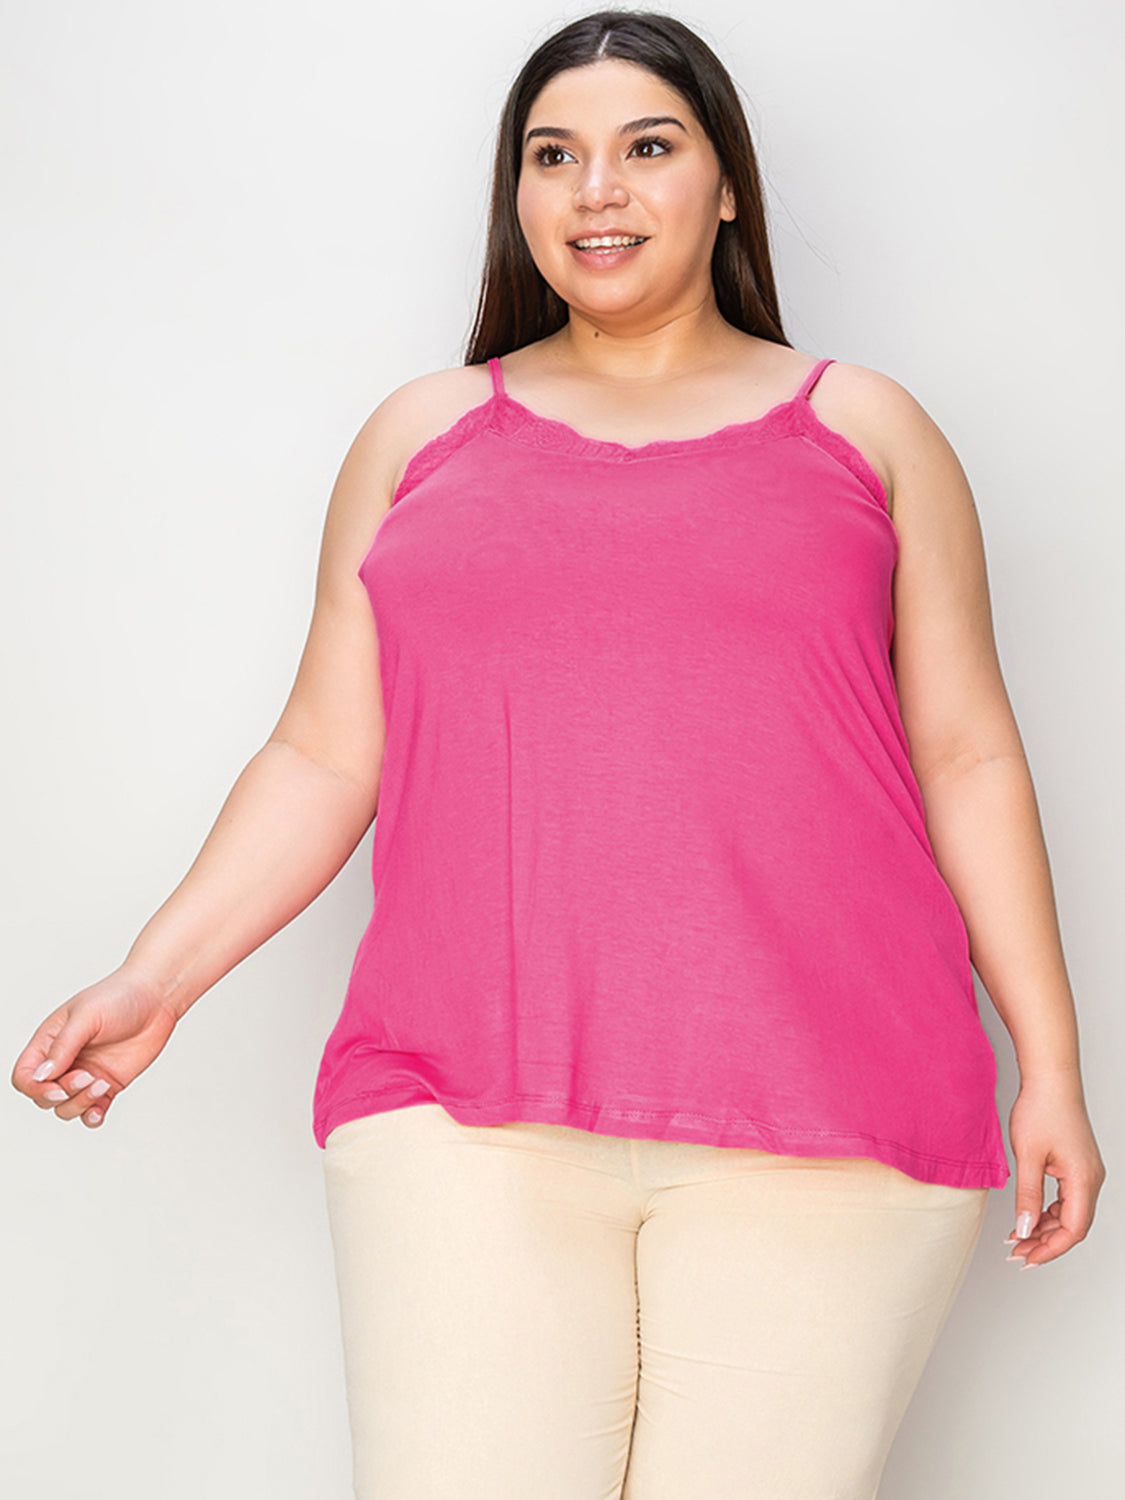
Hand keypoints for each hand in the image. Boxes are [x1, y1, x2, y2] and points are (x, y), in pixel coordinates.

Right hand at [10, 966, 179, 1128]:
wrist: (156, 998)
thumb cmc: (119, 997)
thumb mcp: (86, 1016)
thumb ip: (63, 1046)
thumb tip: (43, 1075)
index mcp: (49, 1042)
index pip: (25, 1076)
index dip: (35, 1088)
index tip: (58, 1086)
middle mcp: (65, 1061)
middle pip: (44, 1097)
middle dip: (63, 1095)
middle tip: (88, 1076)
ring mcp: (86, 1075)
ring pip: (66, 1108)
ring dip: (80, 1104)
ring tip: (102, 1083)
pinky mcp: (108, 1084)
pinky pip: (92, 1112)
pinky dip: (92, 1117)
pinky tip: (99, 1110)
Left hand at [1005, 1072, 1105, 1267]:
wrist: (1050, 1079)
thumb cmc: (1041, 1109)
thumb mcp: (1028, 1157)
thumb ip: (1027, 1197)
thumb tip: (1024, 1231)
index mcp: (1083, 1180)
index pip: (1073, 1230)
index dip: (1050, 1249)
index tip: (1026, 1258)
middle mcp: (1091, 1179)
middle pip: (1072, 1226)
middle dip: (1044, 1242)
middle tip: (1016, 1252)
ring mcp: (1086, 1172)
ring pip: (1068, 1214)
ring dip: (1044, 1228)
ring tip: (1017, 1238)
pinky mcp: (1077, 1165)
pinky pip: (1066, 1199)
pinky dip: (1047, 1211)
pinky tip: (1027, 1217)